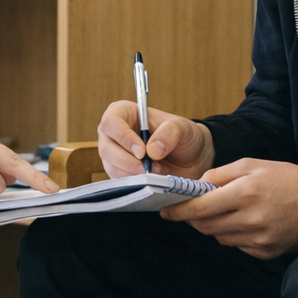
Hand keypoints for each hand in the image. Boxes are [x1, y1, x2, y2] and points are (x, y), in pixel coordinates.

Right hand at [97, 100, 215, 179]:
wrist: (190, 158)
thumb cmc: (183, 136)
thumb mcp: (182, 128)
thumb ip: (169, 133)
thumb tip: (151, 151)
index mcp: (124, 113)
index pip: (111, 121)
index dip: (124, 137)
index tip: (142, 152)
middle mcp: (113, 133)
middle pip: (106, 148)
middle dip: (128, 162)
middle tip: (150, 168)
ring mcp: (114, 154)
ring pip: (112, 167)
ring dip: (135, 174)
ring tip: (158, 170)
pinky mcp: (119, 172)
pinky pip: (119, 181)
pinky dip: (136, 183)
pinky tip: (152, 179)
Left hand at [161, 159, 297, 258]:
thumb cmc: (287, 178)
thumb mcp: (252, 165)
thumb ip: (219, 175)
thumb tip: (195, 187)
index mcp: (246, 193)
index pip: (200, 208)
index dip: (178, 211)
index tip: (165, 210)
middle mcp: (251, 219)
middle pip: (205, 226)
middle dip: (195, 217)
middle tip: (195, 207)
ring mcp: (259, 239)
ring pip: (219, 237)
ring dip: (215, 225)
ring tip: (231, 210)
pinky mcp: (266, 252)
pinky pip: (237, 245)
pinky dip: (234, 234)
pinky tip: (248, 221)